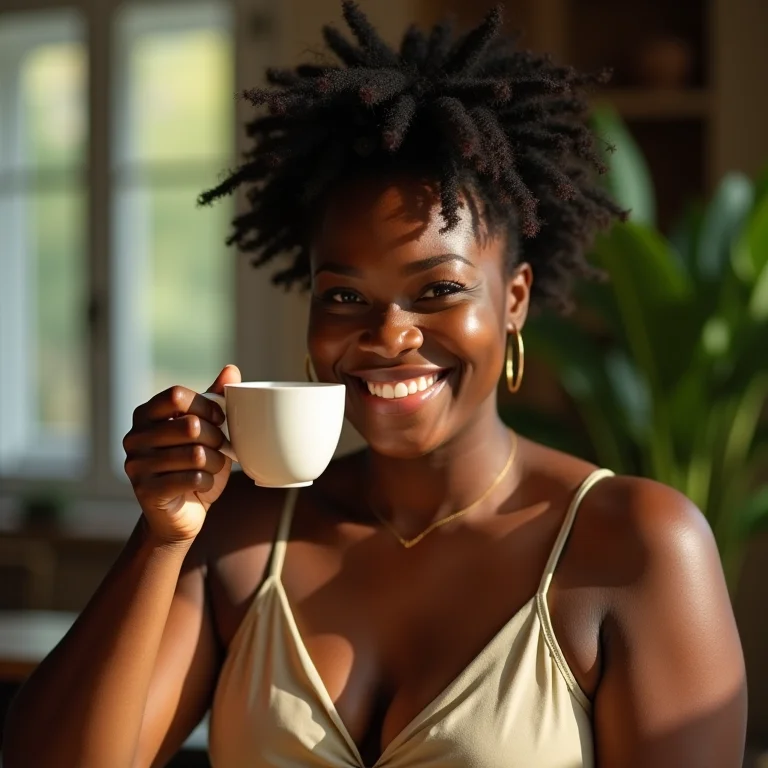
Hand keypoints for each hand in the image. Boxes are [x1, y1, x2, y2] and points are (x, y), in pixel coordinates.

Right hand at [123, 365, 241, 543]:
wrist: (181, 515)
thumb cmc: (194, 467)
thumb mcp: (207, 431)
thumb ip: (215, 400)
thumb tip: (231, 369)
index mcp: (145, 415)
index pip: (177, 396)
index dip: (206, 407)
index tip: (221, 420)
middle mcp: (134, 437)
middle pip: (190, 425)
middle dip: (216, 439)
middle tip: (218, 450)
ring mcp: (136, 465)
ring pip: (196, 454)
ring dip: (216, 464)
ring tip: (212, 469)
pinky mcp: (145, 490)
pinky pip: (193, 478)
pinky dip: (208, 482)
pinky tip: (201, 485)